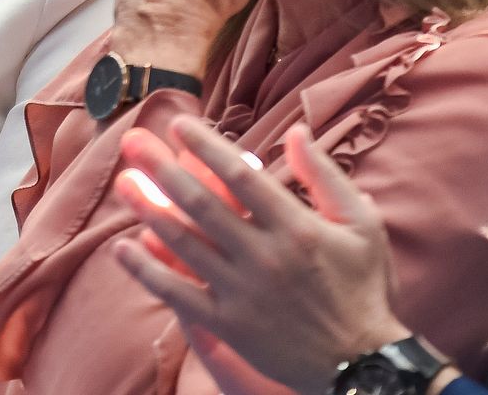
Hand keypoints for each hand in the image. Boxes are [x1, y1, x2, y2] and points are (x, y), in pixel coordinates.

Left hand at [111, 118, 409, 393]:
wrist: (359, 364)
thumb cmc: (363, 288)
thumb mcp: (362, 225)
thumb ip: (325, 176)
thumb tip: (295, 130)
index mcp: (296, 226)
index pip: (240, 176)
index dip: (206, 147)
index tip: (180, 124)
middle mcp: (264, 255)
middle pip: (202, 203)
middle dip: (163, 168)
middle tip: (134, 142)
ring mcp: (242, 291)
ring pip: (185, 243)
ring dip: (149, 210)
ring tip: (123, 183)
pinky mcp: (228, 324)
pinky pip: (179, 294)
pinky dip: (148, 272)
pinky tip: (123, 250)